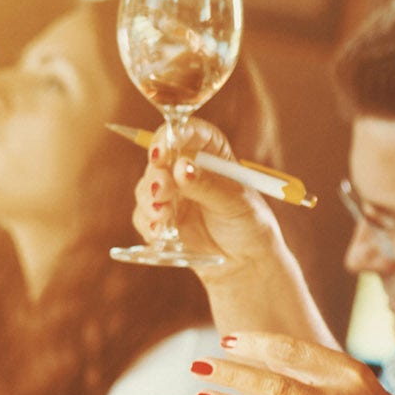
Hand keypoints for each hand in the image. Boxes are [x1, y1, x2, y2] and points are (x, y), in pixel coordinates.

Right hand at [132, 119, 283, 278]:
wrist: (247, 263)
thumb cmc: (250, 225)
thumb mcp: (235, 202)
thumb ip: (208, 185)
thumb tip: (181, 167)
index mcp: (212, 152)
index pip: (188, 131)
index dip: (172, 135)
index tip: (163, 151)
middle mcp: (187, 167)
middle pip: (160, 158)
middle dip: (157, 174)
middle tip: (162, 191)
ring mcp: (172, 192)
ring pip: (147, 186)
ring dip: (150, 199)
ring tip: (163, 215)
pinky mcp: (162, 217)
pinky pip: (144, 215)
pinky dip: (148, 223)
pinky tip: (159, 233)